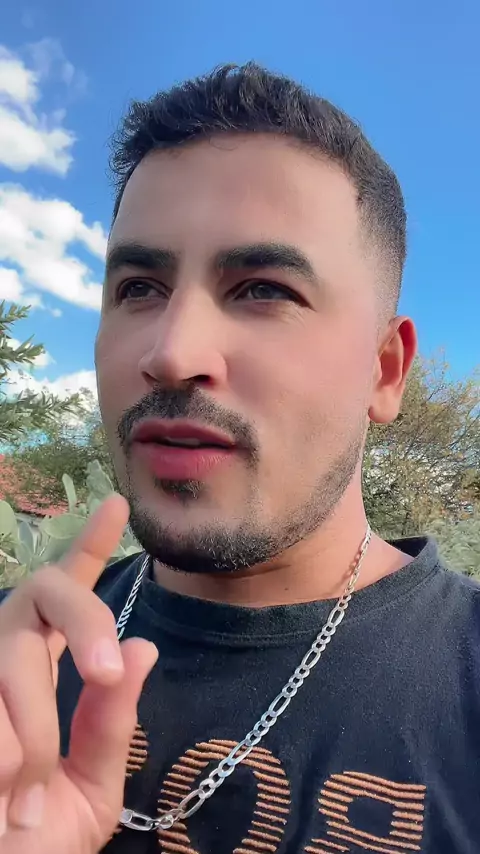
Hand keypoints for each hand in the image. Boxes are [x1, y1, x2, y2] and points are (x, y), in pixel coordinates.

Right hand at [0, 494, 156, 853]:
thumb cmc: (37, 848)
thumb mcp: (89, 793)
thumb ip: (111, 725)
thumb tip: (143, 645)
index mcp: (43, 675)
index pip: (66, 599)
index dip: (87, 546)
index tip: (116, 503)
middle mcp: (4, 661)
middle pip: (44, 591)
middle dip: (86, 618)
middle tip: (106, 669)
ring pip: (14, 655)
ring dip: (33, 729)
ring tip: (24, 797)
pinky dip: (6, 753)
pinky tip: (1, 793)